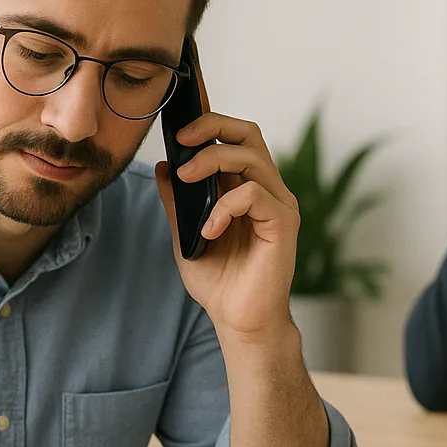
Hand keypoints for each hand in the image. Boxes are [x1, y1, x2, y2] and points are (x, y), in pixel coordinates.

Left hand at [156, 112, 298, 341]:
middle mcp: (268, 190)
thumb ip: (178, 202)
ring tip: (186, 181)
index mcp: (247, 188)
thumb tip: (162, 167)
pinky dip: (225, 206)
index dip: (210, 125)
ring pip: (251, 157)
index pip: (236, 138)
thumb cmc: (221, 283)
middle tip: (182, 141)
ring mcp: (279, 205)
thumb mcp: (186, 235)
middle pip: (249, 134)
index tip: (177, 134)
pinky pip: (254, 194)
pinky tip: (209, 229)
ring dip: (212, 161)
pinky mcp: (284, 223)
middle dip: (212, 127)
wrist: (239, 321)